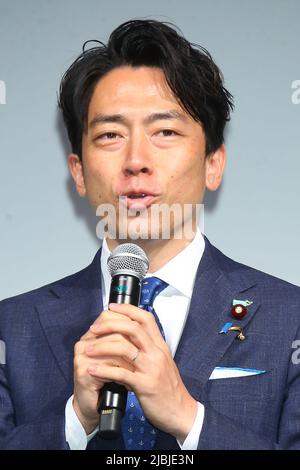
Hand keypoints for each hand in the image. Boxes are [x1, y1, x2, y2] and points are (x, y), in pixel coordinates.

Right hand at [73, 309, 134, 433]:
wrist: (92, 405)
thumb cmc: (107, 380)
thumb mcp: (117, 357)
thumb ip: (124, 340)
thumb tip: (142, 325)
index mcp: (91, 335)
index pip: (108, 316)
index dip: (127, 321)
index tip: (143, 332)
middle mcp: (84, 342)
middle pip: (113, 332)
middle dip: (132, 343)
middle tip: (144, 353)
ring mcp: (81, 356)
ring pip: (113, 349)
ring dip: (129, 360)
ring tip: (139, 369)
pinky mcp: (83, 371)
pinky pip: (108, 367)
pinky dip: (122, 374)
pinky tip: (129, 381)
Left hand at [86, 303, 197, 442]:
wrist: (181, 412)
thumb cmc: (169, 388)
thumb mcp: (161, 362)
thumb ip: (148, 349)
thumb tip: (129, 337)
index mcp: (160, 346)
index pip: (145, 319)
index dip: (128, 309)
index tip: (112, 307)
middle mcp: (157, 353)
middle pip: (133, 328)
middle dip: (111, 324)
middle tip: (94, 328)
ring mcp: (151, 369)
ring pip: (124, 348)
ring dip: (103, 347)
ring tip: (88, 349)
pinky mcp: (145, 386)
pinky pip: (121, 374)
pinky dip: (104, 371)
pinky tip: (92, 370)